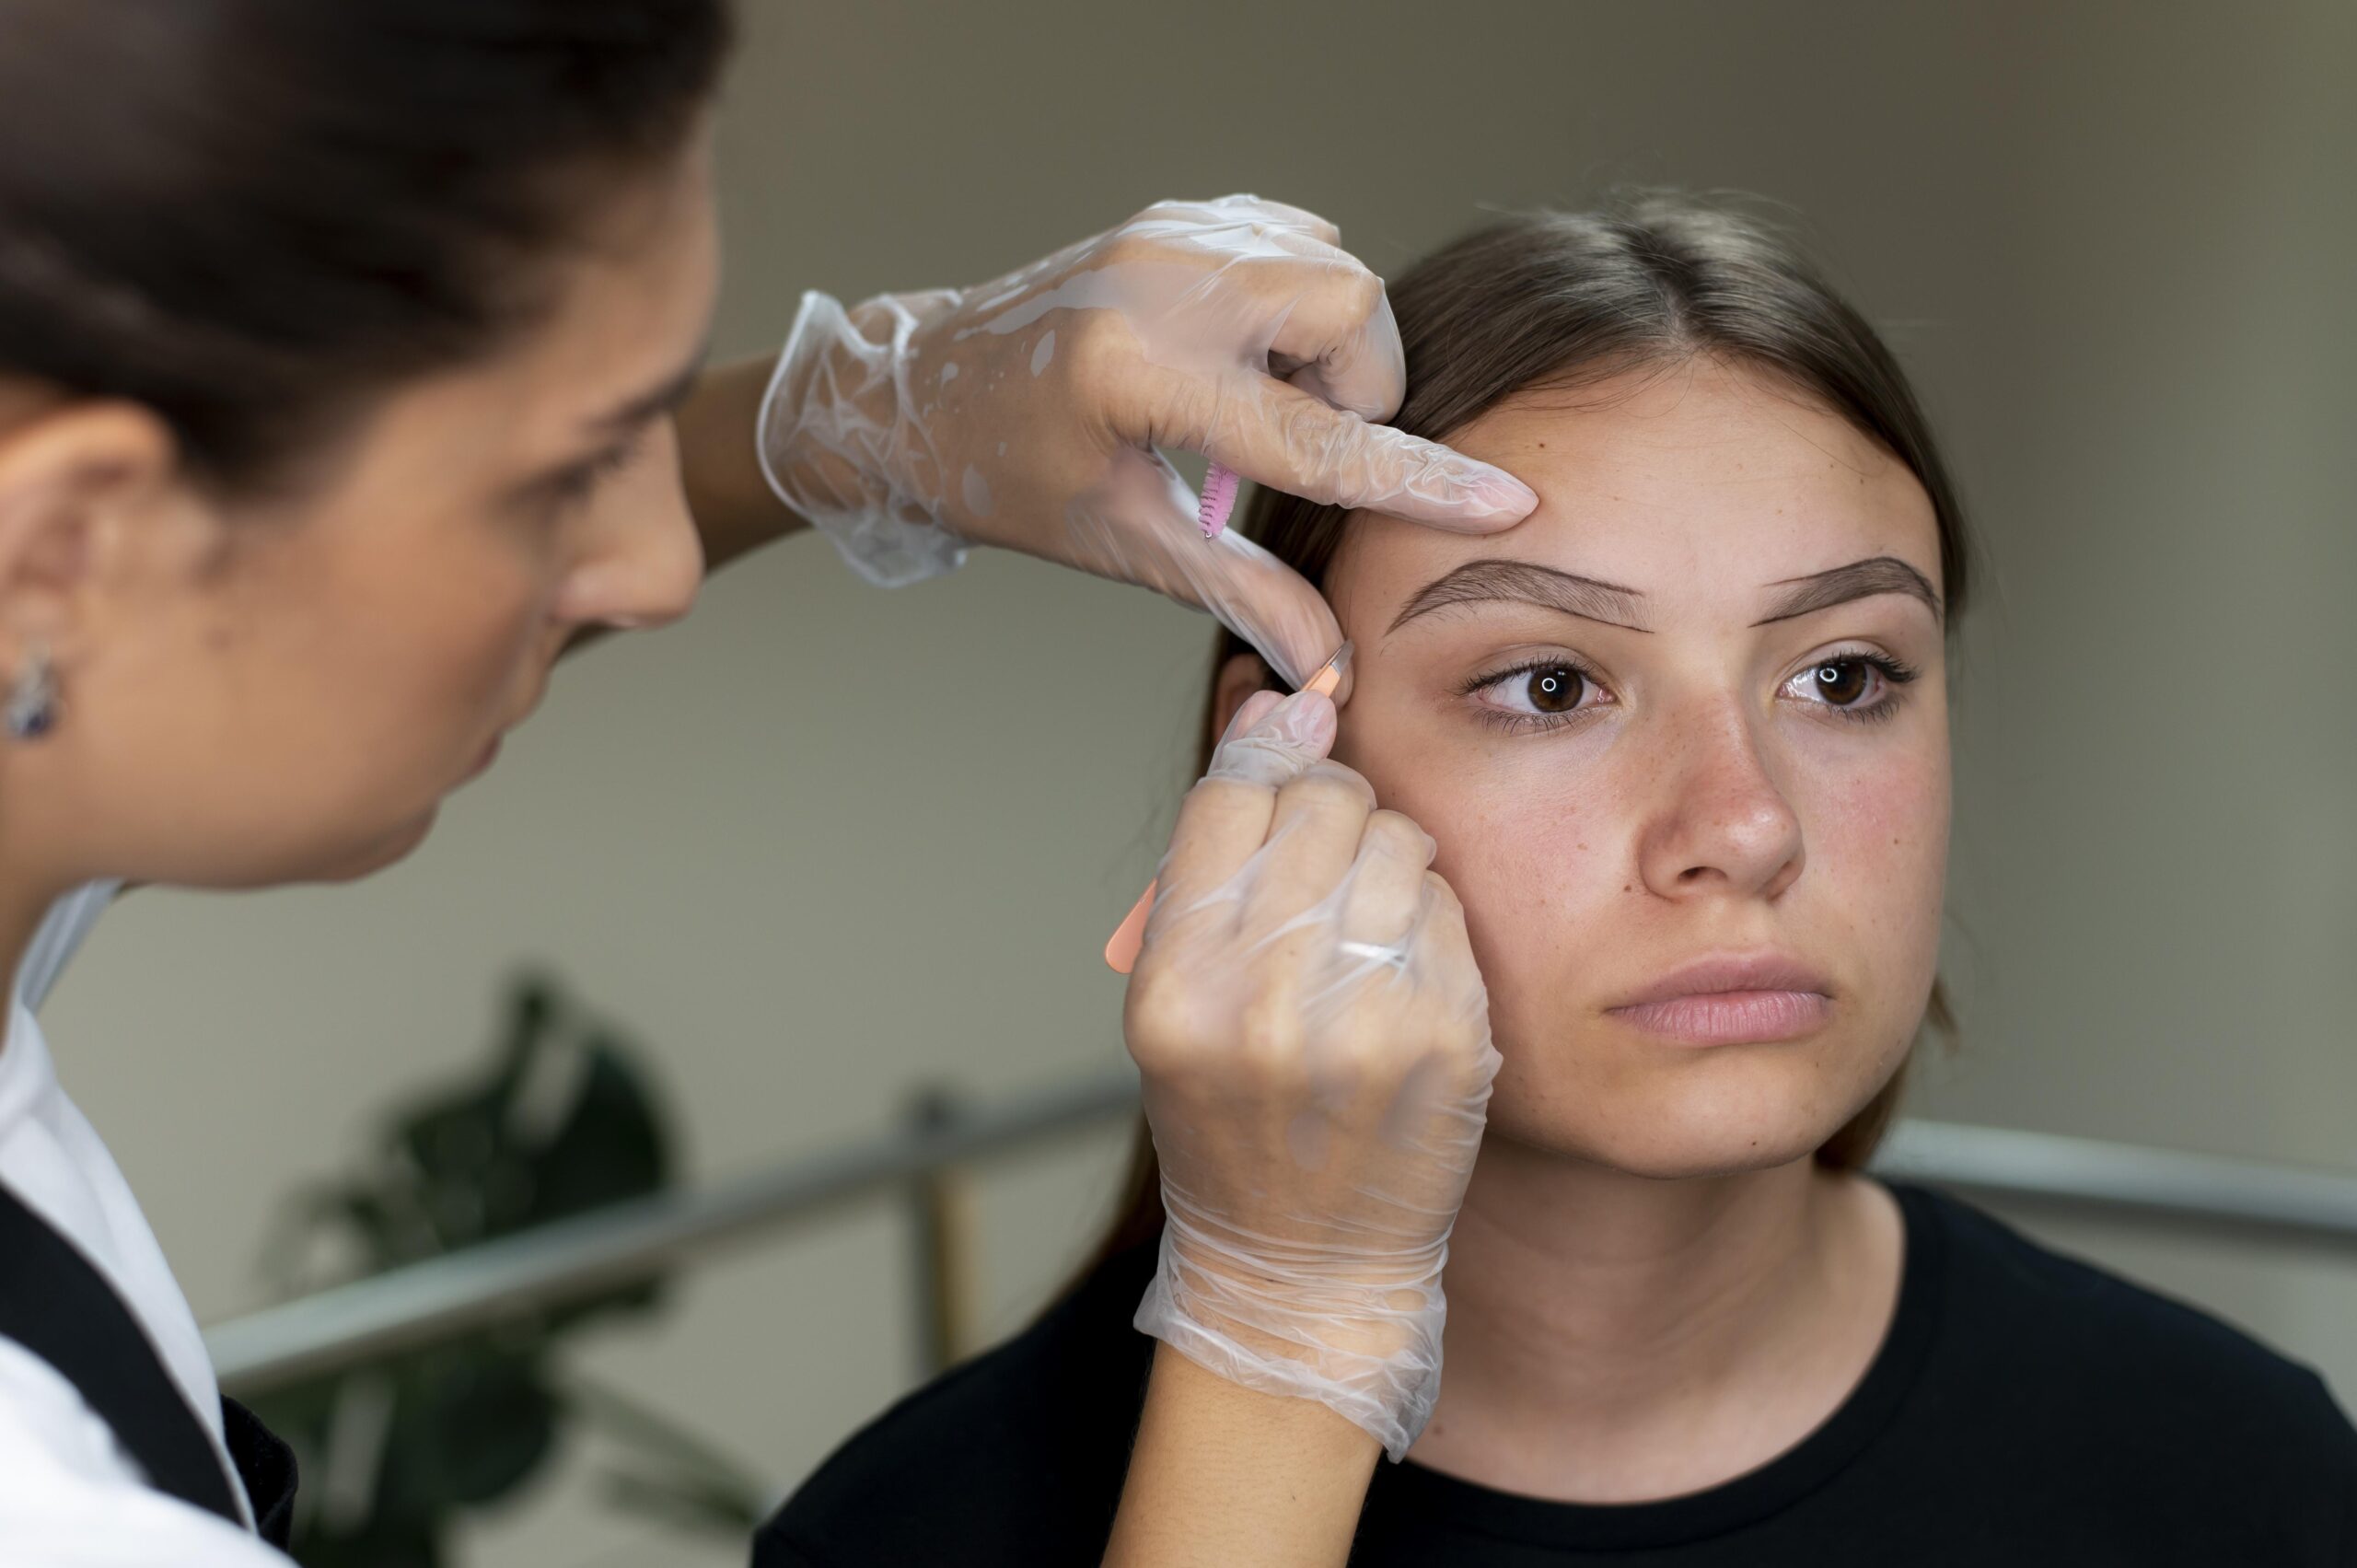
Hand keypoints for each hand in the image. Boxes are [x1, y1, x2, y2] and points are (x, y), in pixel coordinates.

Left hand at [756, 195, 1536, 686]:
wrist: (924, 392)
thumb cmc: (1011, 479)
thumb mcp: (1125, 544)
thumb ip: (1240, 594)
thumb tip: (1329, 670)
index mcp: (1139, 378)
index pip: (1315, 438)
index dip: (1417, 481)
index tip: (1502, 503)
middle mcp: (1158, 283)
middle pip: (1349, 308)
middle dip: (1359, 385)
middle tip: (1299, 444)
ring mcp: (1169, 234)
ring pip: (1334, 267)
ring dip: (1328, 347)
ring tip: (1262, 403)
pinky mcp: (1178, 215)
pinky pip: (1297, 241)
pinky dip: (1299, 304)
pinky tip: (1248, 356)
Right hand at [1123, 686, 1499, 1458]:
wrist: (1302, 1266)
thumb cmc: (1230, 1124)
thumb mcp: (1175, 997)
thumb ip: (1213, 853)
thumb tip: (1265, 698)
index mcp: (1176, 986)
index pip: (1232, 794)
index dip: (1266, 761)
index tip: (1286, 762)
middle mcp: (1264, 1002)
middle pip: (1323, 804)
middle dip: (1331, 811)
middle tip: (1326, 862)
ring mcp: (1365, 1022)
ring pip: (1400, 839)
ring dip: (1388, 859)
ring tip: (1363, 924)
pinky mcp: (1448, 1039)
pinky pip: (1450, 907)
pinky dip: (1431, 918)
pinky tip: (1404, 970)